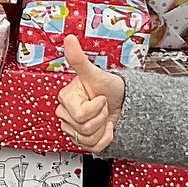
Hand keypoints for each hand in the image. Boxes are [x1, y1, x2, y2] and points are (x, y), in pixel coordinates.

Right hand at [57, 35, 126, 152]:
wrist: (121, 101)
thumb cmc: (108, 87)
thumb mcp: (95, 74)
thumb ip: (79, 58)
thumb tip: (70, 39)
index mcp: (66, 98)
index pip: (80, 115)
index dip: (96, 107)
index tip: (100, 97)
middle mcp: (66, 113)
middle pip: (83, 129)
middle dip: (100, 117)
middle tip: (102, 105)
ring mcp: (72, 128)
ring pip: (87, 139)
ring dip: (102, 128)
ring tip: (103, 115)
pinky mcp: (81, 139)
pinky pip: (92, 147)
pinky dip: (104, 139)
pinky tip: (106, 127)